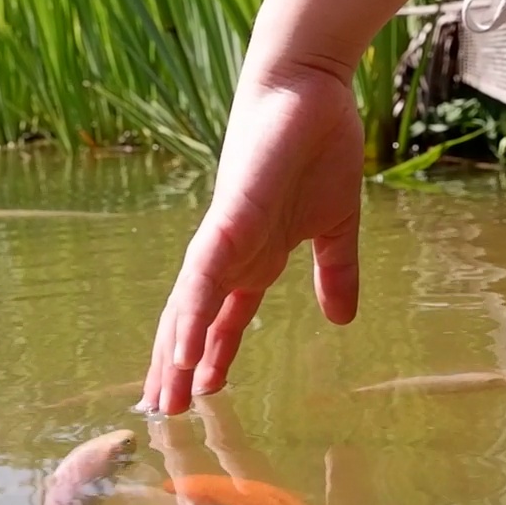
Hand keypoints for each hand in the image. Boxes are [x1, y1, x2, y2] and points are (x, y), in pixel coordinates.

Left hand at [138, 67, 363, 415]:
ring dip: (176, 355)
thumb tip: (343, 318)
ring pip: (190, 307)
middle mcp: (229, 253)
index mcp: (253, 257)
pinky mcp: (231, 216)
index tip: (202, 396)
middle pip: (193, 322)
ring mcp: (225, 236)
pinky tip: (185, 354)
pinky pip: (206, 275)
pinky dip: (195, 315)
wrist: (310, 89)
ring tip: (164, 401)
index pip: (223, 318)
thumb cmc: (317, 148)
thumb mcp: (335, 226)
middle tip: (163, 415)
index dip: (211, 357)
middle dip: (178, 368)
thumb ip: (335, 272)